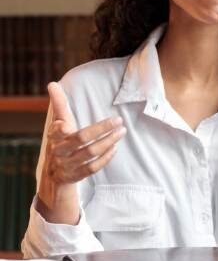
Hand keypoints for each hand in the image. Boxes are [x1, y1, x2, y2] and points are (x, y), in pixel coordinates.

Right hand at [37, 81, 125, 222]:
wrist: (52, 175)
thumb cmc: (59, 141)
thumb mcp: (58, 123)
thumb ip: (59, 104)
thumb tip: (52, 83)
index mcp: (53, 136)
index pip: (55, 130)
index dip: (60, 127)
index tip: (66, 125)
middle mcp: (58, 151)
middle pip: (80, 139)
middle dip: (101, 129)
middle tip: (119, 120)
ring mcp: (67, 165)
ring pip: (89, 153)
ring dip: (108, 141)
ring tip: (122, 131)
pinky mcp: (75, 177)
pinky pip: (92, 168)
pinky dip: (105, 157)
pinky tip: (115, 147)